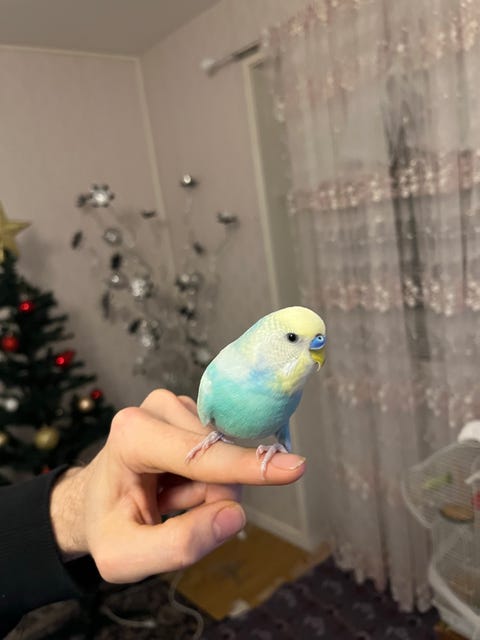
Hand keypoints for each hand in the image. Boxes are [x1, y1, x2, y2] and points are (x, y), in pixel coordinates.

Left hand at [50, 389, 305, 583]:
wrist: (94, 499)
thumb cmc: (107, 525)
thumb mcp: (125, 556)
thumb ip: (179, 544)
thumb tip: (235, 516)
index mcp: (132, 435)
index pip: (202, 456)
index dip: (246, 467)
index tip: (295, 468)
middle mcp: (157, 407)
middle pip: (220, 459)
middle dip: (208, 498)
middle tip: (169, 508)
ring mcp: (177, 405)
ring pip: (227, 457)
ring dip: (205, 491)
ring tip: (169, 496)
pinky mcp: (192, 411)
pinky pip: (224, 452)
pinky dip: (207, 478)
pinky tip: (178, 482)